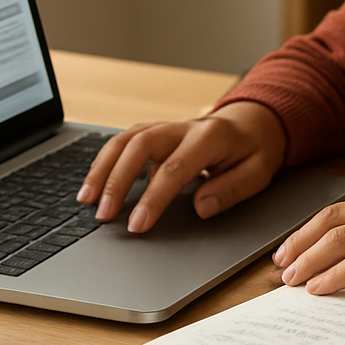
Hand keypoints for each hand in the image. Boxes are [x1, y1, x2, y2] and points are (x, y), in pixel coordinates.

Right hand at [76, 101, 285, 232]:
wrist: (255, 120)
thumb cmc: (255, 149)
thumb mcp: (258, 171)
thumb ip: (231, 189)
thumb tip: (201, 207)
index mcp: (211, 136)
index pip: (175, 168)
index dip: (154, 198)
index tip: (137, 224)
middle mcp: (183, 127)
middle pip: (140, 146)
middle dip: (117, 180)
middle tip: (104, 214)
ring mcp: (167, 127)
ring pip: (126, 139)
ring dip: (103, 168)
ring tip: (86, 199)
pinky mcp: (156, 132)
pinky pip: (125, 142)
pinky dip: (106, 161)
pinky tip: (94, 184)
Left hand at [270, 184, 344, 295]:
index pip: (343, 209)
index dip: (310, 229)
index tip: (291, 249)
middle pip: (333, 218)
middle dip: (299, 242)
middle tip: (279, 265)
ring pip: (342, 237)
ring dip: (309, 259)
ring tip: (290, 280)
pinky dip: (336, 274)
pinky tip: (320, 289)